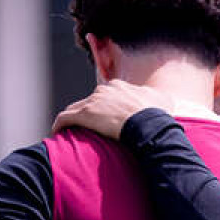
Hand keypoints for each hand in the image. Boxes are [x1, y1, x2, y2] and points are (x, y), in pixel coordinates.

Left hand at [52, 81, 176, 138]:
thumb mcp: (162, 100)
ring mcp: (93, 101)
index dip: (105, 106)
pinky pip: (64, 118)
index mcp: (120, 86)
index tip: (106, 117)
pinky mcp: (83, 114)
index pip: (106, 94)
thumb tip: (158, 97)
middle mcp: (104, 90)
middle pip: (90, 100)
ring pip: (75, 108)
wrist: (149, 124)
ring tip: (73, 130)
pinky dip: (59, 125)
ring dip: (73, 118)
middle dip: (89, 111)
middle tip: (92, 126)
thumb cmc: (158, 115)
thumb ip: (155, 96)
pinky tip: (57, 133)